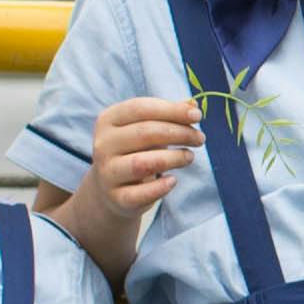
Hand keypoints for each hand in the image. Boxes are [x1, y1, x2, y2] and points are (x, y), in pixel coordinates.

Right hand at [77, 96, 205, 216]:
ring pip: (142, 163)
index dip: (171, 110)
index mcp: (108, 120)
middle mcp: (103, 145)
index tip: (197, 115)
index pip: (140, 108)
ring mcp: (107, 172)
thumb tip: (192, 105)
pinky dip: (161, 187)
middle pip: (144, 133)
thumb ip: (169, 115)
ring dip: (173, 158)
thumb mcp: (148, 128)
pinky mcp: (117, 198)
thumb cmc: (136, 149)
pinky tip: (173, 180)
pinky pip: (141, 193)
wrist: (112, 188)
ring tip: (189, 157)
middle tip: (199, 138)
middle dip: (178, 133)